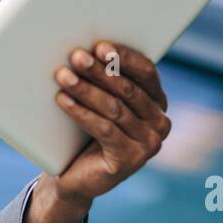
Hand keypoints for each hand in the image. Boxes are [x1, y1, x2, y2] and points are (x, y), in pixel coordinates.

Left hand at [49, 41, 170, 203]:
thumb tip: (87, 49)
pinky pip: (104, 129)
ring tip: (63, 75)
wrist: (75, 176)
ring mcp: (149, 144)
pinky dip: (82, 112)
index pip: (147, 73)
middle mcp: (159, 123)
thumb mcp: (100, 101)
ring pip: (115, 108)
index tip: (100, 46)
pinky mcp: (130, 160)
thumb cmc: (86, 132)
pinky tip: (63, 100)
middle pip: (129, 89)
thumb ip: (105, 80)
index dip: (124, 57)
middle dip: (100, 71)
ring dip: (86, 89)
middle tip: (77, 56)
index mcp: (157, 103)